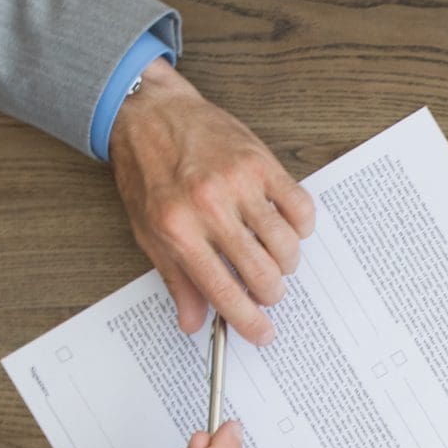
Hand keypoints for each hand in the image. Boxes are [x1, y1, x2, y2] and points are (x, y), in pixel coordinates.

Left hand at [108, 57, 316, 344]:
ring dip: (287, 262)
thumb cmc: (147, 173)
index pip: (223, 291)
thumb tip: (193, 323)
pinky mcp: (262, 163)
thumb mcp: (147, 231)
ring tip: (275, 258)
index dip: (249, 321)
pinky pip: (301, 209)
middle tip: (267, 291)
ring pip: (286, 245)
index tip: (263, 334)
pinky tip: (285, 226)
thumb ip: (175, 279)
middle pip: (263, 273)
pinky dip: (300, 226)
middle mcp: (209, 208)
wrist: (149, 114)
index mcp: (177, 230)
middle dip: (271, 293)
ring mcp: (239, 183)